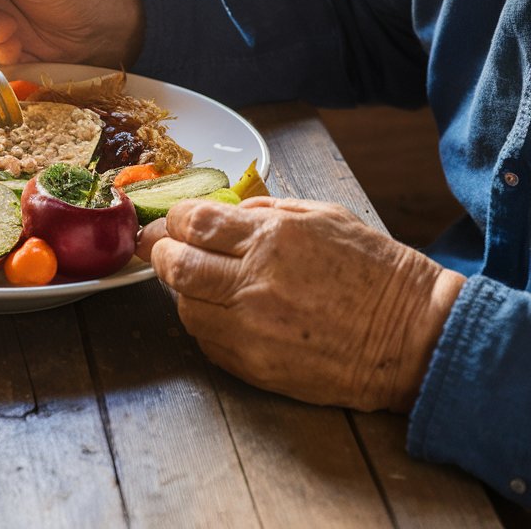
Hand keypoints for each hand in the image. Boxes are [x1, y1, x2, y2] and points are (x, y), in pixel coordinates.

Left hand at [136, 196, 464, 411]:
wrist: (414, 337)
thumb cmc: (373, 271)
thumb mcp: (321, 216)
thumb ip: (264, 209)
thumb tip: (220, 212)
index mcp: (273, 236)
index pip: (192, 221)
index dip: (174, 219)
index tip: (176, 222)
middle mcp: (256, 281)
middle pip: (173, 264)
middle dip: (162, 253)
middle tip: (167, 250)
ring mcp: (253, 328)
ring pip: (183, 306)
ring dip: (183, 291)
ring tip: (202, 283)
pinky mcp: (256, 366)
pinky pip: (206, 341)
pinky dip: (206, 324)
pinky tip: (224, 313)